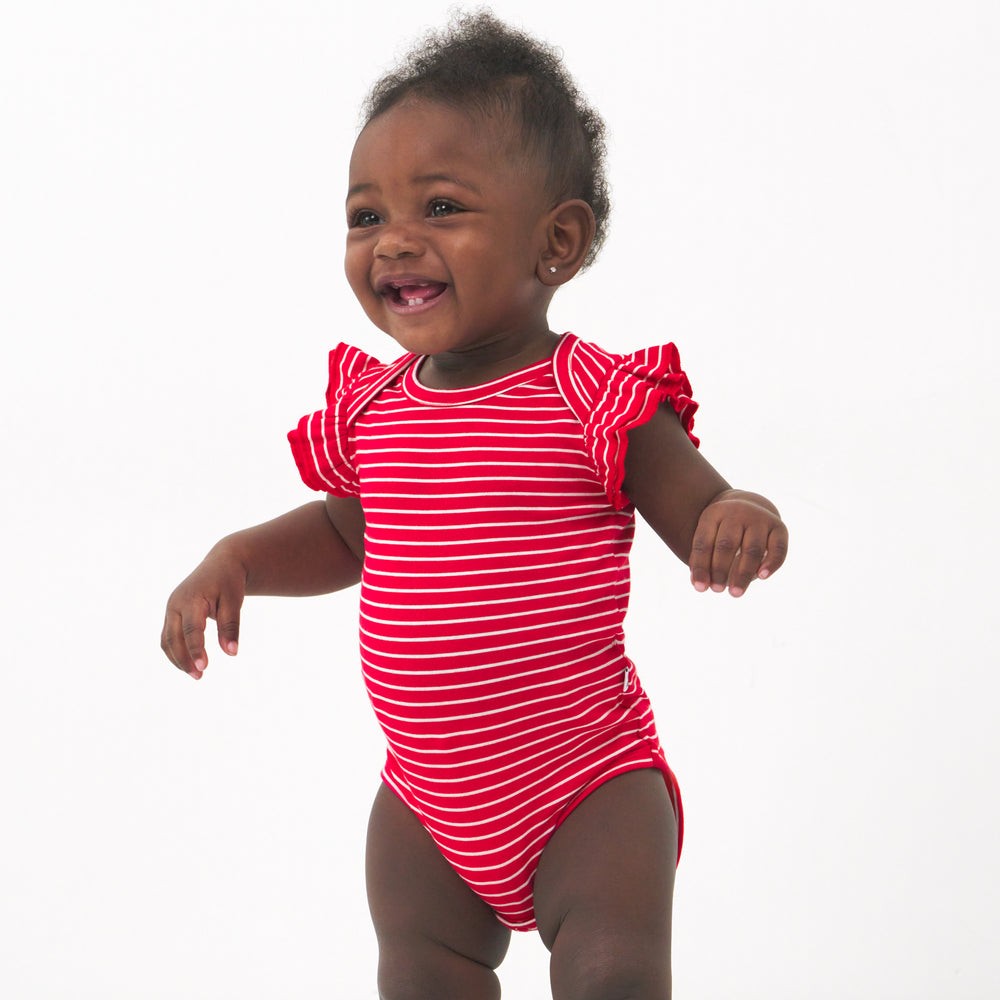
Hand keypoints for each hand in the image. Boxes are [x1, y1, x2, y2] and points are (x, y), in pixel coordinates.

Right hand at [160, 549, 246, 679]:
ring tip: (196, 674)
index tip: (204, 667)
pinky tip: (189, 663)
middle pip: (173, 637)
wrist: (221, 563)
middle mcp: (176, 604)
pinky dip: (176, 651)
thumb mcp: (234, 601)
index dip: (196, 649)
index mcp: (191, 598)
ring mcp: (171, 609)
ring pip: (167, 640)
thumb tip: (231, 653)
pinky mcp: (172, 614)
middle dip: (184, 659)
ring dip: (177, 659)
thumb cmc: (229, 582)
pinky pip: (168, 637)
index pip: (191, 629)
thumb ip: (230, 626)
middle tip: (199, 676)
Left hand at [689, 490, 787, 597]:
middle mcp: (737, 512)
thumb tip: (700, 585)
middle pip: (726, 544)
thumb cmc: (721, 531)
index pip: (704, 542)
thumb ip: (702, 560)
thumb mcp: (708, 537)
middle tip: (716, 590)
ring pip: (752, 549)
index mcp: (713, 514)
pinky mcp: (779, 527)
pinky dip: (771, 563)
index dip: (701, 567)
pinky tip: (761, 577)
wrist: (749, 507)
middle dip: (720, 570)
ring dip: (743, 573)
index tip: (700, 588)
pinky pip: (778, 548)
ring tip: (735, 593)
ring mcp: (760, 518)